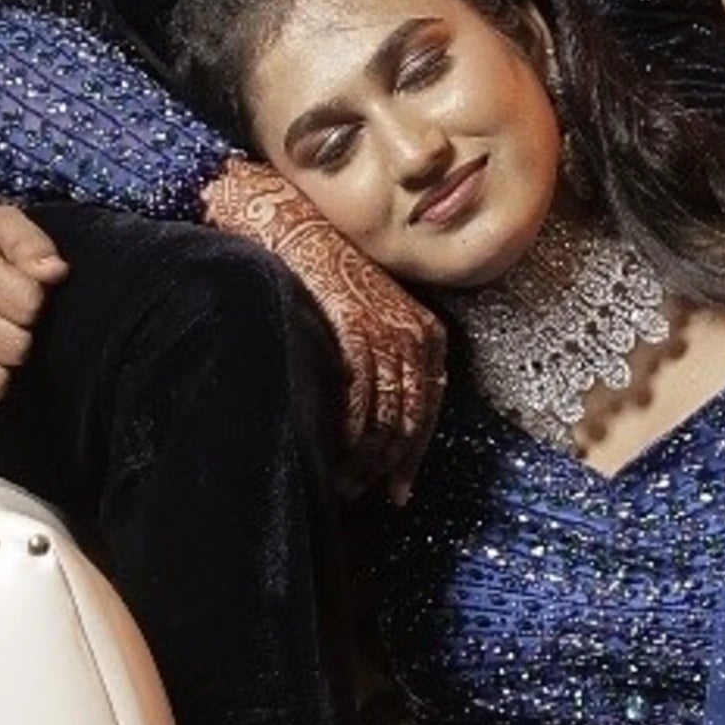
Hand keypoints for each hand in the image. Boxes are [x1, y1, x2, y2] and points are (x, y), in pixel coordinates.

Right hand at [204, 158, 443, 487]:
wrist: (296, 230)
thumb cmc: (329, 277)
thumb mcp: (374, 316)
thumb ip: (387, 360)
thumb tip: (385, 419)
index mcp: (427, 335)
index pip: (428, 411)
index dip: (412, 457)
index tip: (397, 491)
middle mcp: (415, 336)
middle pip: (409, 421)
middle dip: (387, 466)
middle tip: (363, 494)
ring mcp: (387, 334)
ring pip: (385, 417)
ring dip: (364, 460)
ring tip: (341, 485)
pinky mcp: (355, 332)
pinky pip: (358, 400)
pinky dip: (346, 436)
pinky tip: (331, 456)